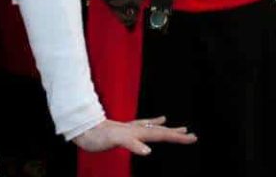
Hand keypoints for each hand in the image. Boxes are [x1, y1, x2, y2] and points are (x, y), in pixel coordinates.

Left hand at [73, 116, 196, 156]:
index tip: (192, 137)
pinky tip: (154, 124)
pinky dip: (152, 126)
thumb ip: (131, 144)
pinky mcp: (124, 131)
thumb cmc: (97, 136)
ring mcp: (130, 129)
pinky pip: (143, 127)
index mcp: (136, 132)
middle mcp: (135, 128)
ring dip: (167, 129)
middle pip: (160, 131)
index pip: (161, 134)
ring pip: (153, 128)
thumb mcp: (114, 140)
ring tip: (178, 128)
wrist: (83, 128)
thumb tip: (148, 151)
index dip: (177, 137)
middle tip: (192, 134)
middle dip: (176, 134)